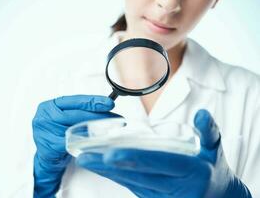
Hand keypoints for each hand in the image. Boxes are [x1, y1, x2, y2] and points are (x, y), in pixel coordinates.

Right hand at [32, 95, 119, 197]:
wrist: (45, 157)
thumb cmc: (57, 134)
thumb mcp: (65, 119)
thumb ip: (80, 112)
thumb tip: (106, 107)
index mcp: (49, 106)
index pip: (74, 100)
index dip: (93, 101)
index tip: (109, 103)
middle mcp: (45, 118)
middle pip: (76, 115)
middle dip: (98, 116)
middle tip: (116, 119)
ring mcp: (45, 133)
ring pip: (76, 130)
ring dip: (95, 130)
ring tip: (110, 130)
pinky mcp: (49, 148)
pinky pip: (72, 144)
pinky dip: (86, 142)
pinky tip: (98, 142)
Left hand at [76, 109, 251, 197]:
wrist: (216, 197)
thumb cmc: (212, 169)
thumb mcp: (215, 149)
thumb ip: (208, 131)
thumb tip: (201, 113)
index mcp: (189, 171)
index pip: (158, 162)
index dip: (134, 158)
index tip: (110, 154)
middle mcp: (173, 186)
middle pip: (137, 174)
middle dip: (110, 166)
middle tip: (86, 155)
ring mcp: (160, 194)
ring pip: (130, 182)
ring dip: (106, 171)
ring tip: (85, 159)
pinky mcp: (152, 197)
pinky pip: (130, 185)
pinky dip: (113, 176)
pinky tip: (98, 166)